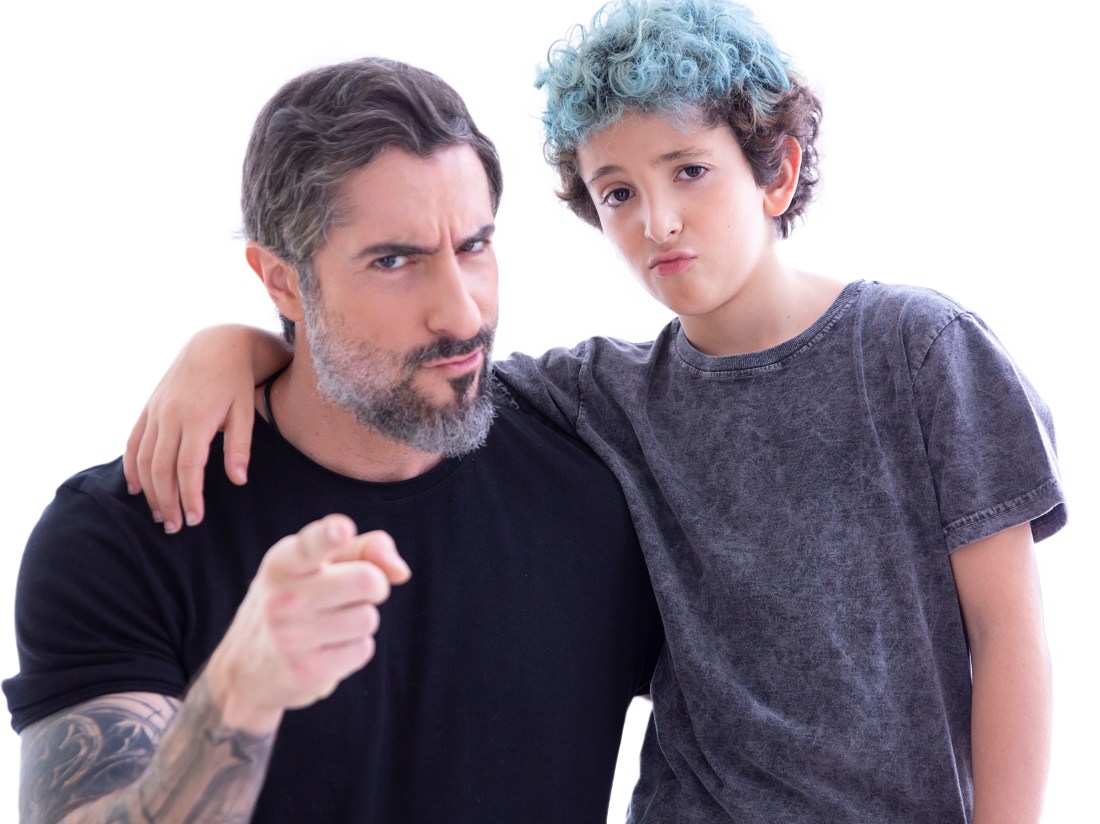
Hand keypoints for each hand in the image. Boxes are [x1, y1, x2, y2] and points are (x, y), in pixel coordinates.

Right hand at [123, 325, 289, 533]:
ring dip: (150, 490)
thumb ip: (239, 447)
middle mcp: (170, 416)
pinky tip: (137, 488)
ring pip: (144, 459)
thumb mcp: (245, 412)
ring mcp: (155, 411)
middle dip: (168, 501)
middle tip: (177, 527)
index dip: (190, 496)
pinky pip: (133, 442)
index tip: (195, 519)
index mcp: (196, 418)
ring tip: (161, 514)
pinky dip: (131, 467)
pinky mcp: (148, 408)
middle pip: (161, 468)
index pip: (188, 467)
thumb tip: (238, 481)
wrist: (215, 346)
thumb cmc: (236, 382)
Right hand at [205, 514, 410, 732]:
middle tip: (352, 594)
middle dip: (374, 586)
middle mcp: (283, 597)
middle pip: (367, 580)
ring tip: (329, 625)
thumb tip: (401, 571)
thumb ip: (364, 549)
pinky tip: (326, 650)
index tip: (341, 529)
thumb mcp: (319, 565)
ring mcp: (292, 637)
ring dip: (360, 621)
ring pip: (368, 618)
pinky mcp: (307, 671)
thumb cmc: (298, 599)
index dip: (329, 535)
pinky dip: (354, 649)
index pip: (310, 545)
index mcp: (283, 562)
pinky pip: (363, 650)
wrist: (246, 668)